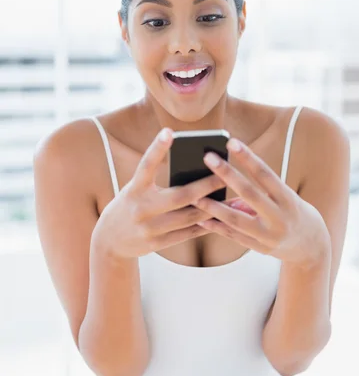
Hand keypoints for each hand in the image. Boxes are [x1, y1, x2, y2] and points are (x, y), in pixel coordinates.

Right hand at [93, 128, 224, 258]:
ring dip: (212, 208)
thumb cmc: (130, 205)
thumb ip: (156, 182)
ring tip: (232, 199)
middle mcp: (140, 208)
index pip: (146, 166)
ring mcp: (148, 228)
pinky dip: (205, 225)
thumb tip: (193, 172)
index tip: (169, 131)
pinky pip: (187, 234)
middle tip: (224, 175)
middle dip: (205, 185)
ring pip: (189, 217)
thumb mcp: (135, 190)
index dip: (157, 148)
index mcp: (134, 189)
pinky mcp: (156, 244)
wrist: (109, 241)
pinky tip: (220, 218)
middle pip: (180, 196)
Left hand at [192, 138, 330, 267]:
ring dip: (214, 207)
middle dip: (227, 174)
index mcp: (288, 199)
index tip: (231, 142)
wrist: (312, 247)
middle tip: (207, 158)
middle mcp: (280, 217)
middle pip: (249, 193)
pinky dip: (217, 227)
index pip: (265, 174)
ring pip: (237, 220)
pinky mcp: (260, 249)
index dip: (247, 157)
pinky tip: (201, 219)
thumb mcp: (284, 198)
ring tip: (196, 196)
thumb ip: (259, 192)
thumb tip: (227, 183)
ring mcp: (269, 236)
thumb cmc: (294, 213)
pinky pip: (235, 236)